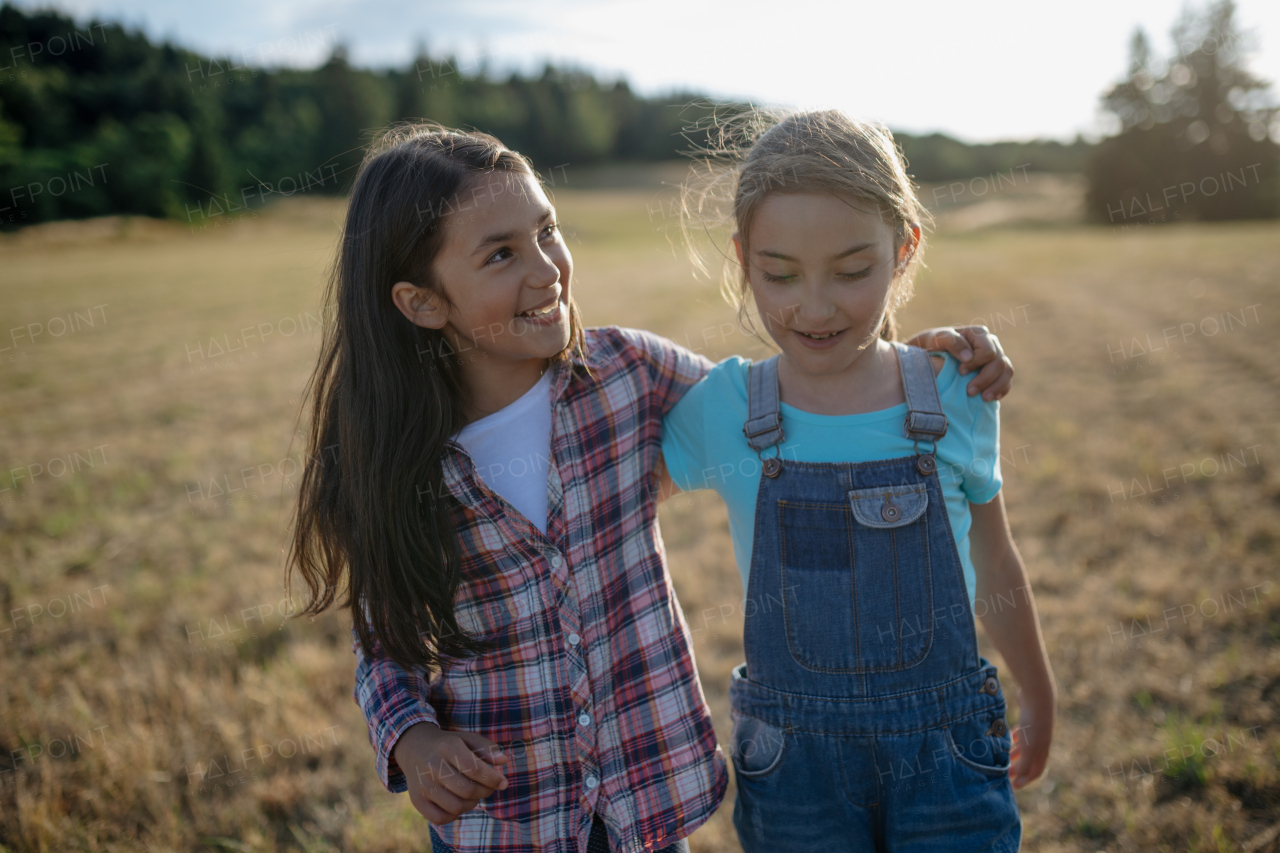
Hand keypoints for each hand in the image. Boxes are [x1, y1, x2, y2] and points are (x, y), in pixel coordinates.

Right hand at [393, 722, 509, 824]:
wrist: (414, 748)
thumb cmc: (448, 745)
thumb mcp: (467, 739)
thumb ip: (487, 748)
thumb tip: (503, 761)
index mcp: (447, 747)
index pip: (474, 768)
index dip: (492, 778)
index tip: (503, 782)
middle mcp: (432, 767)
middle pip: (467, 790)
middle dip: (485, 792)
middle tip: (487, 787)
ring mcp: (423, 786)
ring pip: (456, 807)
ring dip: (471, 804)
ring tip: (472, 794)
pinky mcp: (417, 801)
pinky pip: (440, 818)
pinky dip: (454, 815)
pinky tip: (457, 802)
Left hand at [903, 325, 1013, 400]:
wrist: (929, 356)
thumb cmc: (932, 345)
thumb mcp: (937, 340)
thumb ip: (952, 342)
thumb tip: (969, 356)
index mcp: (979, 334)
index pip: (988, 352)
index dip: (977, 364)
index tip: (961, 372)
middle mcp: (991, 343)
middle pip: (999, 363)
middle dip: (985, 379)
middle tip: (969, 392)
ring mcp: (995, 356)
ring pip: (1007, 371)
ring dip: (996, 386)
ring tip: (984, 398)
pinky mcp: (996, 370)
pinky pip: (1006, 379)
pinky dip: (1002, 389)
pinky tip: (992, 398)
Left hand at [1008, 688, 1051, 788]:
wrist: (1037, 698)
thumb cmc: (1034, 725)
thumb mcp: (1029, 748)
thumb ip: (1025, 765)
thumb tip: (1019, 780)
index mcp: (1042, 751)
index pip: (1036, 771)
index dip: (1025, 780)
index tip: (1013, 785)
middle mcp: (1040, 742)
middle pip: (1029, 760)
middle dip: (1017, 768)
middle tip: (1004, 773)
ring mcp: (1034, 730)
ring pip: (1024, 747)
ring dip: (1014, 754)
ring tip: (1002, 758)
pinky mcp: (1027, 719)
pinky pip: (1020, 733)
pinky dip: (1013, 738)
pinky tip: (1004, 739)